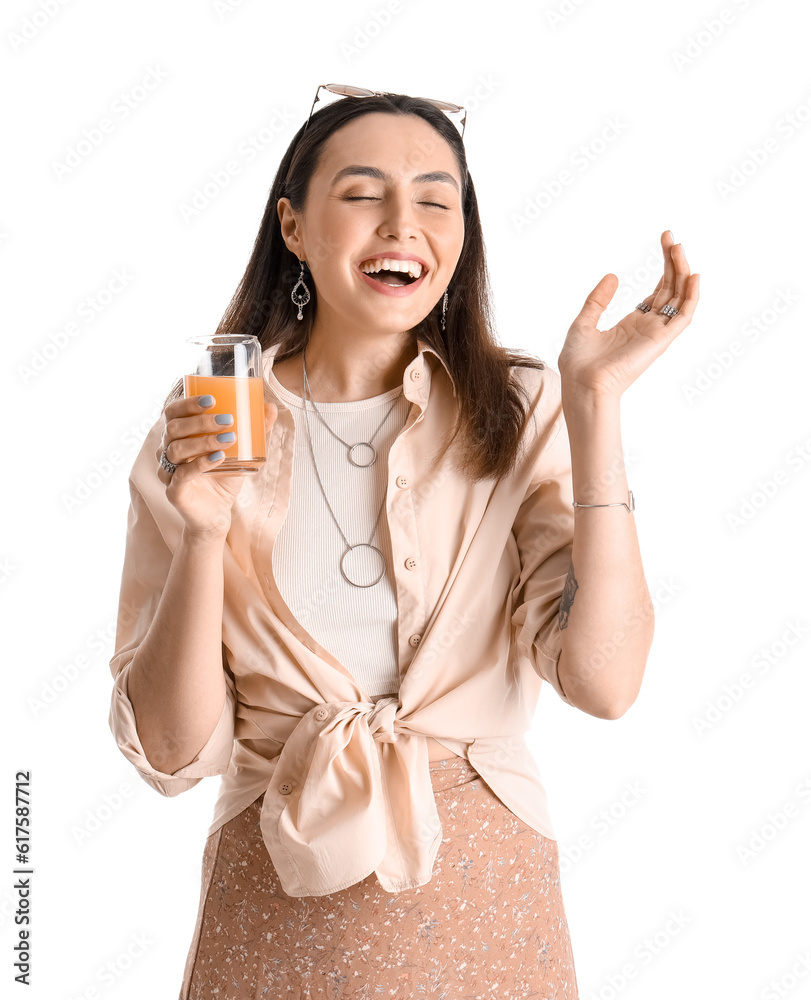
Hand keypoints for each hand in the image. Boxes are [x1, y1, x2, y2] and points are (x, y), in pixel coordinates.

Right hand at [156, 394, 278, 538]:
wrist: (218, 515)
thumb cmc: (223, 479)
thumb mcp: (240, 453)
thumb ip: (254, 431)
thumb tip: (270, 408)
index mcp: (178, 437)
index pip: (173, 413)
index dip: (187, 403)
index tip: (212, 399)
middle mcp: (167, 452)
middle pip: (174, 428)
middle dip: (200, 421)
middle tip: (227, 419)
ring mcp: (168, 472)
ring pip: (177, 449)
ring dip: (204, 440)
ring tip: (229, 438)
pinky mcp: (174, 491)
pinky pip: (182, 474)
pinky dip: (200, 463)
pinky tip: (219, 457)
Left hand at [558, 230, 699, 402]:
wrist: (581, 384)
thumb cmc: (579, 362)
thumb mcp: (583, 322)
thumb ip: (598, 300)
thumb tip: (613, 275)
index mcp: (633, 324)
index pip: (658, 291)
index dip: (664, 266)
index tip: (664, 241)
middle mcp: (649, 327)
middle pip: (671, 289)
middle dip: (673, 262)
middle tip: (671, 236)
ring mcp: (656, 334)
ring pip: (680, 298)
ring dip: (683, 272)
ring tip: (678, 247)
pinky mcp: (660, 341)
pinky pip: (684, 318)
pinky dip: (691, 298)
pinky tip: (693, 276)